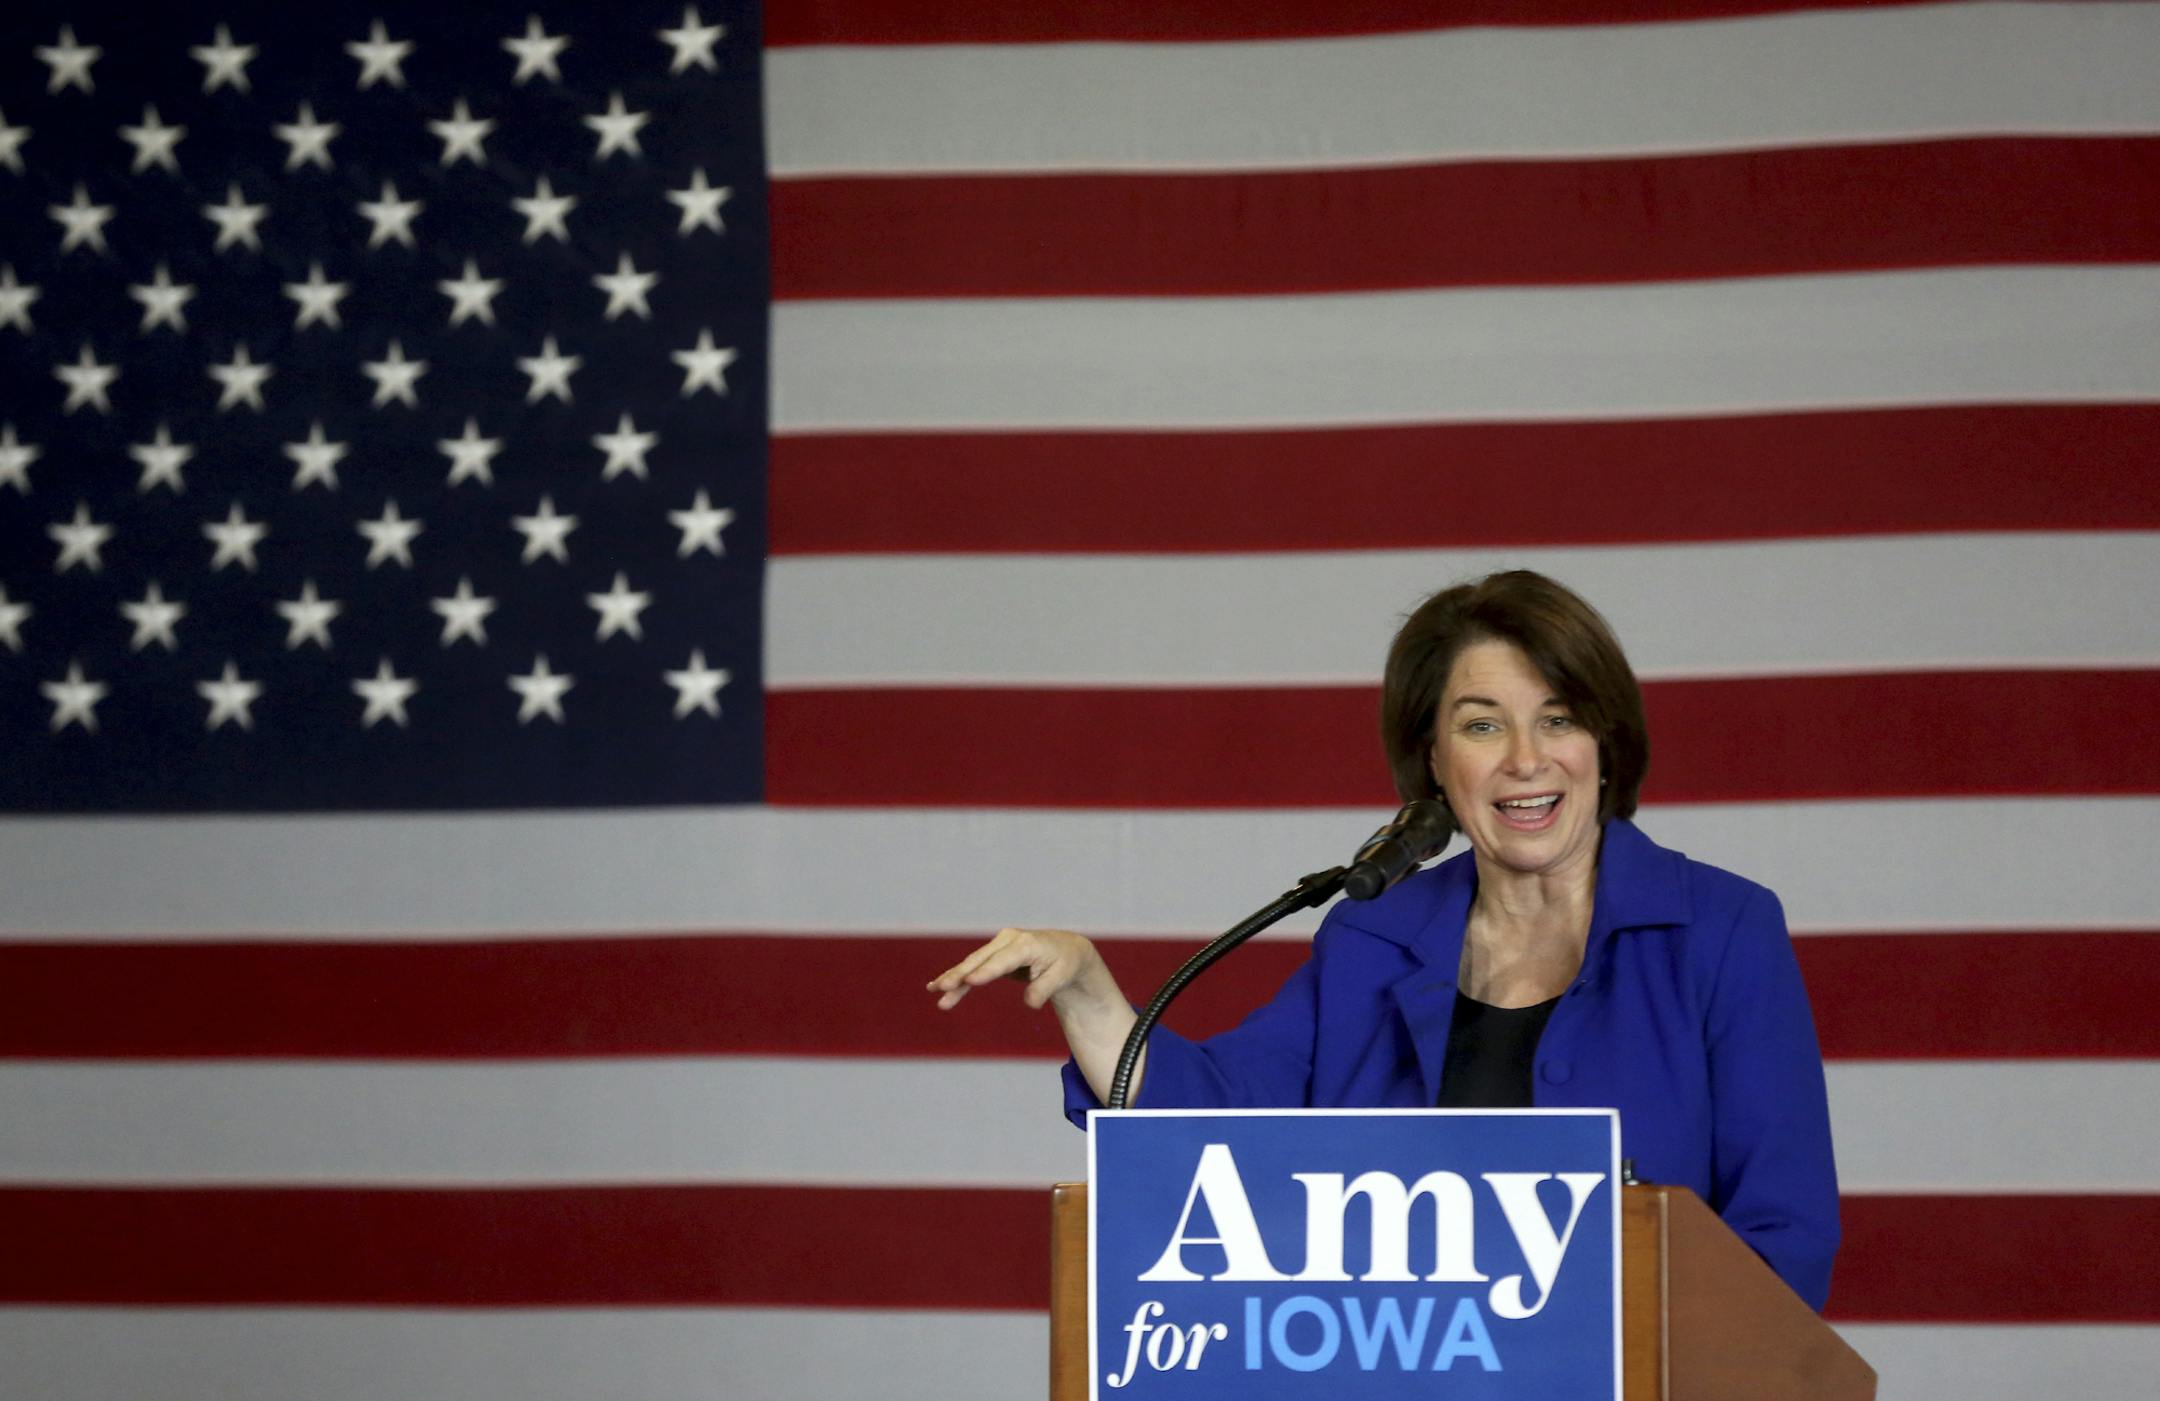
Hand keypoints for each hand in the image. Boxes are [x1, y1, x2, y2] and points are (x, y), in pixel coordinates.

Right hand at [927, 927, 1113, 1013]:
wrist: (1065, 950)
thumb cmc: (1065, 964)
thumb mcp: (1062, 977)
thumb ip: (1045, 989)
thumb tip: (1030, 1003)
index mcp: (1026, 944)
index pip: (1002, 961)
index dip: (985, 972)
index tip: (969, 982)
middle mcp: (1008, 940)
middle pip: (979, 961)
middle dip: (959, 975)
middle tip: (941, 988)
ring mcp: (998, 945)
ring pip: (971, 964)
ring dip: (953, 978)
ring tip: (934, 991)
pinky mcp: (993, 955)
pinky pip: (973, 967)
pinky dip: (957, 977)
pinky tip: (939, 987)